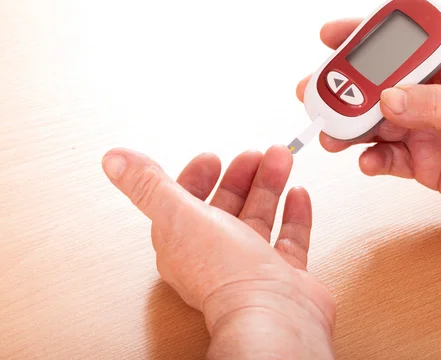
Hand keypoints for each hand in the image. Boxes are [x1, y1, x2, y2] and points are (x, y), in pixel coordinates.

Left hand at [102, 145, 334, 359]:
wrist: (272, 314)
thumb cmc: (225, 274)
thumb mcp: (179, 216)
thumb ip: (148, 186)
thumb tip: (114, 159)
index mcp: (185, 244)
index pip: (186, 204)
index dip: (198, 178)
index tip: (213, 158)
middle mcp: (217, 256)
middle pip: (228, 206)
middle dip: (242, 175)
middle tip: (257, 153)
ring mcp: (253, 265)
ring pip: (260, 216)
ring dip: (270, 185)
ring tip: (281, 159)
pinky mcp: (284, 274)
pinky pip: (289, 238)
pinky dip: (294, 214)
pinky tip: (298, 194)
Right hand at [297, 18, 440, 246]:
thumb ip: (435, 106)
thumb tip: (387, 99)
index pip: (402, 47)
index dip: (365, 37)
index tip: (331, 37)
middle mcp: (432, 98)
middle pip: (377, 86)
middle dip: (344, 89)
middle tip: (314, 94)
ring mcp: (424, 130)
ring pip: (375, 124)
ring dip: (350, 128)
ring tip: (332, 134)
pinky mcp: (421, 162)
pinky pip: (386, 157)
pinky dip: (371, 160)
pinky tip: (367, 162)